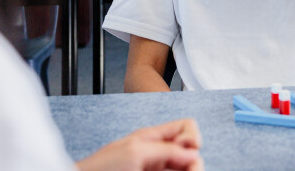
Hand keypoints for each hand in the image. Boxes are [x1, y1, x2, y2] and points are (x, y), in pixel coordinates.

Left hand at [77, 119, 202, 170]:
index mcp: (153, 136)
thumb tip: (193, 152)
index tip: (188, 152)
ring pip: (184, 167)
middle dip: (193, 161)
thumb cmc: (101, 167)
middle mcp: (156, 152)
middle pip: (190, 151)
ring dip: (188, 169)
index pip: (188, 127)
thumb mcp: (136, 151)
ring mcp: (153, 168)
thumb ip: (166, 148)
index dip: (193, 138)